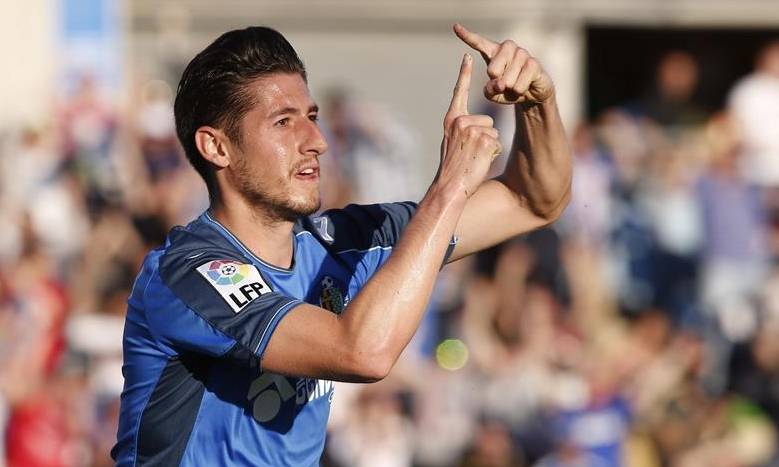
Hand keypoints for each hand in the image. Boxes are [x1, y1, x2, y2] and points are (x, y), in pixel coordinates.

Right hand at [438, 53, 501, 197]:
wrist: (450, 186)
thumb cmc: (453, 167)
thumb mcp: (452, 142)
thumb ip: (462, 129)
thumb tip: (478, 124)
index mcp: (451, 120)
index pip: (459, 92)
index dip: (464, 74)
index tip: (467, 56)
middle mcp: (460, 121)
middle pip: (487, 120)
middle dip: (486, 136)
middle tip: (471, 153)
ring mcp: (472, 129)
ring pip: (494, 131)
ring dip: (490, 146)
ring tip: (475, 158)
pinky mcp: (485, 138)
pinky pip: (498, 142)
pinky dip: (492, 153)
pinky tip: (480, 161)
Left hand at [453, 23, 553, 104]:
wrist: (532, 93)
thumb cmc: (509, 89)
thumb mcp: (494, 93)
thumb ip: (489, 90)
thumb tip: (497, 83)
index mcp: (494, 52)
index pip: (479, 42)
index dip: (467, 36)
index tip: (456, 27)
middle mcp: (507, 48)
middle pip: (492, 70)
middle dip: (496, 83)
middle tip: (503, 85)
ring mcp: (522, 53)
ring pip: (507, 80)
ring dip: (509, 89)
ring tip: (515, 86)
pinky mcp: (533, 63)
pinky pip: (519, 85)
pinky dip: (519, 91)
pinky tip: (524, 87)